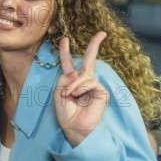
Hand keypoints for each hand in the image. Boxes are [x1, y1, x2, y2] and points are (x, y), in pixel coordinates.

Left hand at [54, 32, 108, 146]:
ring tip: (68, 96)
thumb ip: (64, 80)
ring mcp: (93, 86)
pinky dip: (80, 89)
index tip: (64, 39)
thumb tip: (77, 74)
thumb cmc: (65, 113)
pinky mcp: (101, 92)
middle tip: (101, 33)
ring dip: (73, 86)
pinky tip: (77, 96)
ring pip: (84, 76)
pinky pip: (90, 83)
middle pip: (89, 60)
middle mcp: (83, 82)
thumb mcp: (59, 94)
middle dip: (94, 45)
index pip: (68, 63)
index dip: (65, 51)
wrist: (74, 128)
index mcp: (71, 81)